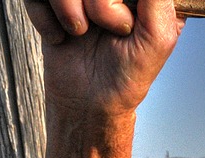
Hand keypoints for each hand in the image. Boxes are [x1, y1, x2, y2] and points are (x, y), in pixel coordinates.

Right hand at [25, 0, 184, 117]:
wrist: (89, 101)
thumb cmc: (128, 73)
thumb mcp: (158, 38)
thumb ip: (159, 2)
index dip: (114, 1)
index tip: (123, 23)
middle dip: (99, 4)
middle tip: (109, 28)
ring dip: (68, 9)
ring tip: (80, 33)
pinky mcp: (46, 2)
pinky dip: (45, 18)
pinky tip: (61, 37)